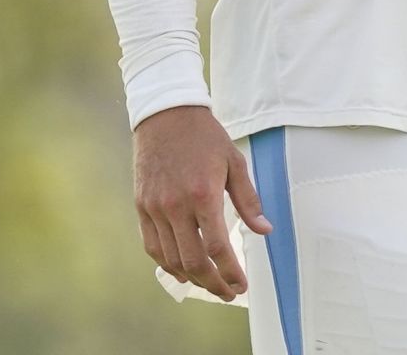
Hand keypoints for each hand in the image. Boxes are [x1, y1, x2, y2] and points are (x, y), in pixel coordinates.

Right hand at [132, 104, 274, 301]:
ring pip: (171, 258)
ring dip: (191, 278)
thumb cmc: (205, 136)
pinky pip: (152, 245)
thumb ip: (248, 200)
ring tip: (209, 283)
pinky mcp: (142, 206)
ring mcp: (155, 208)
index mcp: (203, 194)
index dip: (230, 272)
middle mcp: (176, 206)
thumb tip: (264, 230)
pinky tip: (181, 269)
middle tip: (228, 292)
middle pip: (194, 261)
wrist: (165, 114)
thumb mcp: (234, 162)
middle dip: (213, 283)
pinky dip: (166, 263)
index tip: (241, 285)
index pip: (217, 248)